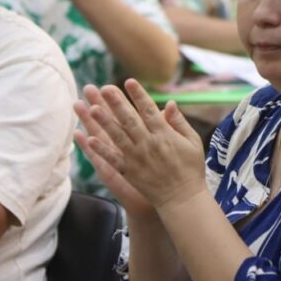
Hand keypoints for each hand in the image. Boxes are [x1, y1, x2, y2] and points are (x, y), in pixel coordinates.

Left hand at [75, 80, 206, 211]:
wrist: (183, 199)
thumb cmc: (191, 169)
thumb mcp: (192, 142)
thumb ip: (180, 122)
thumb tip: (170, 103)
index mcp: (164, 135)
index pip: (149, 110)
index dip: (138, 95)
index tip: (128, 81)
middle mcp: (149, 144)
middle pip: (130, 120)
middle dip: (117, 103)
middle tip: (104, 88)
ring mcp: (137, 158)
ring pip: (117, 136)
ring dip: (104, 122)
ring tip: (91, 108)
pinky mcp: (130, 172)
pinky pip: (112, 159)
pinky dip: (101, 150)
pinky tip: (88, 139)